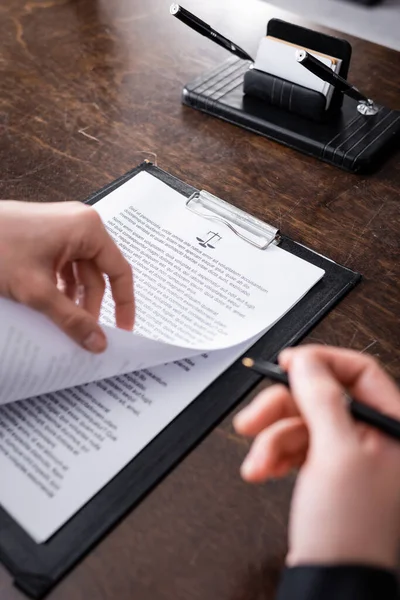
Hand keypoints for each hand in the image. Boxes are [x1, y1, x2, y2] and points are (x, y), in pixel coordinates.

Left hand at [0, 201, 133, 351]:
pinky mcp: (44, 236)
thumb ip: (71, 320)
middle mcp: (79, 225)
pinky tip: (48, 308)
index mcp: (88, 229)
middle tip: (84, 336)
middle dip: (90, 306)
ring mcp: (61, 229)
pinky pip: (61, 267)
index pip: (119, 271)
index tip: (122, 329)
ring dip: (73, 300)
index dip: (124, 303)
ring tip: (64, 326)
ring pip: (78, 273)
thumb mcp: (37, 291)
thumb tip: (97, 342)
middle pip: (97, 275)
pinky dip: (58, 289)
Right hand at [234, 345, 399, 568]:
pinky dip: (274, 454)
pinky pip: (294, 444)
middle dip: (280, 409)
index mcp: (390, 424)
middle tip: (252, 420)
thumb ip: (321, 398)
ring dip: (271, 440)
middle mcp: (371, 435)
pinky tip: (263, 469)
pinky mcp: (325, 468)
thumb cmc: (349, 527)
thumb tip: (305, 361)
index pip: (358, 370)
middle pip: (319, 395)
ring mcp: (347, 452)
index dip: (319, 362)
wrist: (331, 580)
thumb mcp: (335, 453)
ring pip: (300, 420)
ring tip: (258, 463)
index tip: (286, 364)